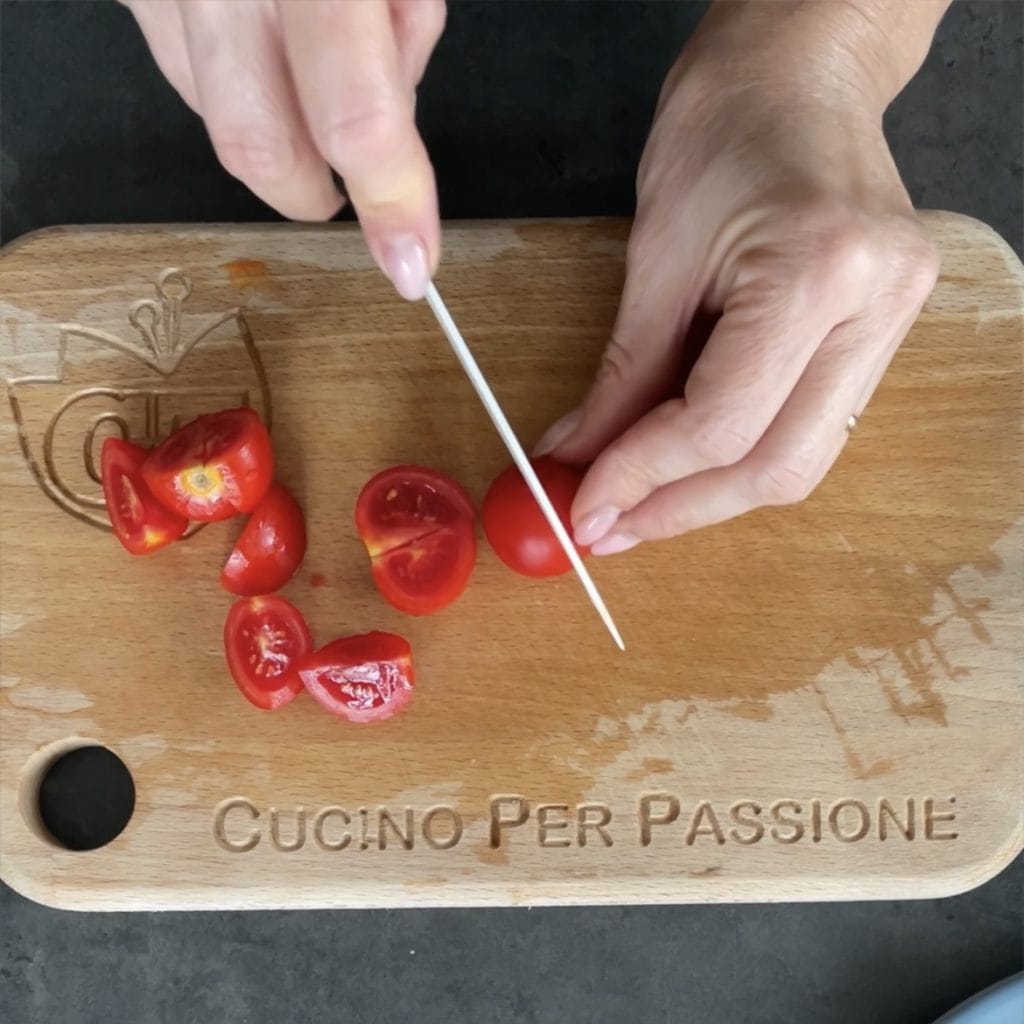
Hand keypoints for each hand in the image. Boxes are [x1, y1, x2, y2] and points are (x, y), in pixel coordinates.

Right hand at [124, 0, 444, 299]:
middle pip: (259, 150)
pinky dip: (236, 81)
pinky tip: (262, 34)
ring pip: (216, 117)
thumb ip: (402, 36)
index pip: (355, 122)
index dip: (390, 204)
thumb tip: (385, 144)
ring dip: (278, 124)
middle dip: (313, 193)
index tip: (412, 263)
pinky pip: (184, 74)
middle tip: (346, 181)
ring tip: (308, 48)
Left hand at [536, 1, 942, 554]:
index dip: (641, 476)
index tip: (581, 506)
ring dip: (708, 494)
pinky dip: (739, 456)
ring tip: (636, 504)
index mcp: (820, 271)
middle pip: (778, 466)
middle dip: (680, 509)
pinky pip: (810, 427)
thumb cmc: (724, 124)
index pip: (721, 422)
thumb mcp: (656, 254)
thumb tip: (578, 457)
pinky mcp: (883, 334)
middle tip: (608, 528)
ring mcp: (894, 323)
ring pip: (800, 461)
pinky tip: (685, 463)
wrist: (800, 70)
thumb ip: (624, 373)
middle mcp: (877, 308)